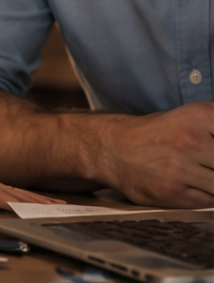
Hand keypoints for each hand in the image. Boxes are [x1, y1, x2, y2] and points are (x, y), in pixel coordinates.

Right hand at [91, 102, 213, 207]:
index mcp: (200, 116)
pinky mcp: (172, 193)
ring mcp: (180, 168)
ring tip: (203, 172)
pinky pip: (210, 203)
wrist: (114, 148)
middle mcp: (190, 140)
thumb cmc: (161, 134)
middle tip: (210, 165)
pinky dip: (209, 197)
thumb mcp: (194, 118)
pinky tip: (198, 187)